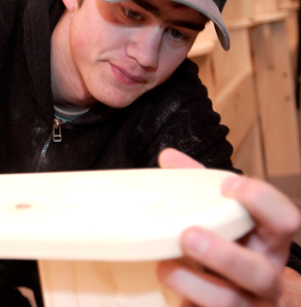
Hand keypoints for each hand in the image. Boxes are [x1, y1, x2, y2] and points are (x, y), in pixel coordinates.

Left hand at [156, 148, 300, 305]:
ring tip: (164, 267)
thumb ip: (201, 187)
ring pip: (229, 302)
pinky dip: (188, 306)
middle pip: (258, 271)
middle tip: (189, 236)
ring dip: (193, 283)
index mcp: (269, 244)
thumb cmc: (233, 250)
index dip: (260, 201)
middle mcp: (266, 278)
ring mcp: (250, 305)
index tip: (227, 185)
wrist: (250, 302)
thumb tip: (168, 157)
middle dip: (224, 255)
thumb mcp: (224, 219)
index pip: (284, 220)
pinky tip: (174, 299)